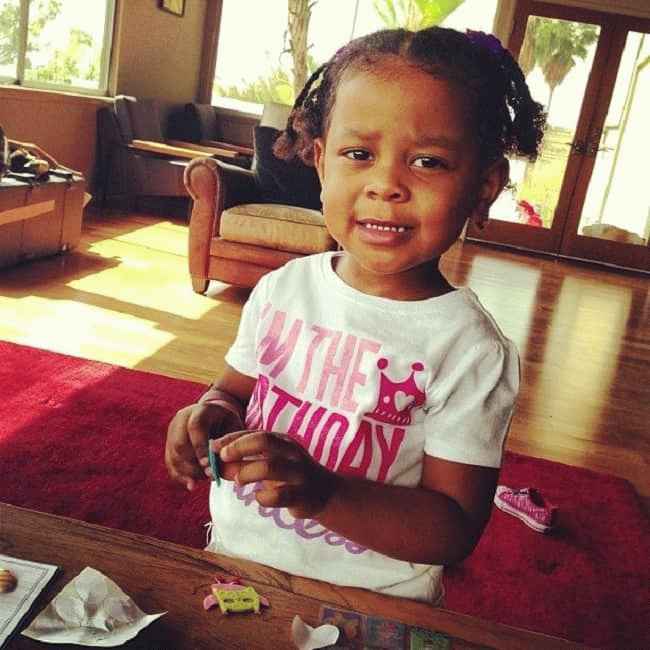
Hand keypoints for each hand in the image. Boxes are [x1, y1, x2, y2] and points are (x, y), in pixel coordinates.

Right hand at [165, 403, 242, 490]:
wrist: (216, 416)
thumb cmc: (228, 423)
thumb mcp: (234, 426)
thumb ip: (228, 442)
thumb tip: (219, 464)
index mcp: (200, 410)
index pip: (195, 427)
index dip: (200, 447)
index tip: (209, 465)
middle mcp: (182, 419)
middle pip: (180, 444)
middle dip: (194, 464)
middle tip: (211, 475)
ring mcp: (172, 431)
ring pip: (173, 456)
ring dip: (189, 472)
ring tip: (206, 478)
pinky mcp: (169, 445)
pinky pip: (170, 463)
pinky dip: (180, 476)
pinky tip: (192, 485)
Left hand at [213, 430, 338, 518]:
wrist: (325, 493)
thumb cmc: (289, 475)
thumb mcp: (269, 462)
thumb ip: (244, 462)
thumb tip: (215, 465)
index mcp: (282, 441)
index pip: (253, 433)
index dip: (231, 439)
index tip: (213, 447)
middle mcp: (291, 452)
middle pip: (263, 441)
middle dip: (238, 447)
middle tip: (222, 458)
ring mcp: (298, 472)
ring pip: (269, 467)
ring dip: (247, 473)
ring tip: (239, 481)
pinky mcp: (302, 494)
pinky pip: (279, 495)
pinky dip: (264, 497)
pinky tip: (260, 497)